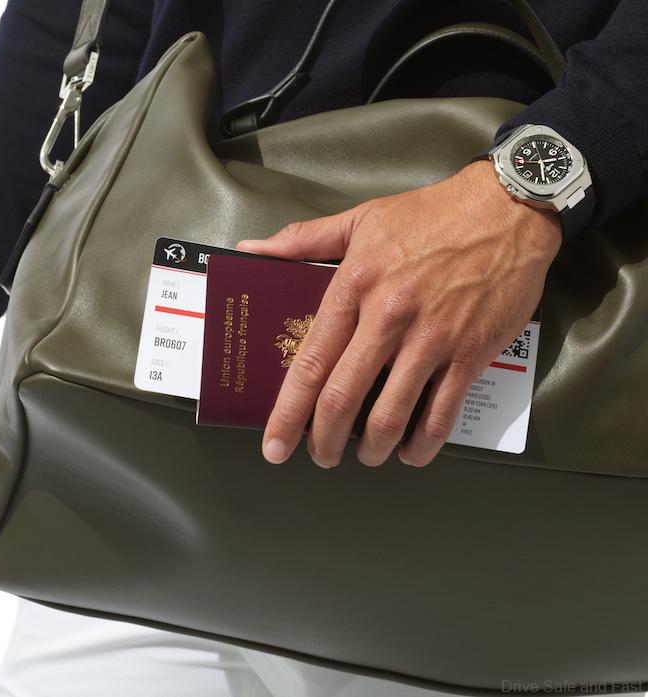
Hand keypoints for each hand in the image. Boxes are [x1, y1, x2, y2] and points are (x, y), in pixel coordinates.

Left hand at [236, 160, 560, 467]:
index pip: (312, 362)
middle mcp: (388, 317)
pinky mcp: (471, 353)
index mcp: (355, 286)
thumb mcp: (360, 219)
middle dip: (324, 440)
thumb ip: (302, 240)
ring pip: (391, 415)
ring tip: (365, 456)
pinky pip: (442, 413)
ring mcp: (432, 339)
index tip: (274, 444)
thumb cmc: (430, 214)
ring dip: (373, 449)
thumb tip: (250, 248)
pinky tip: (411, 452)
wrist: (508, 207)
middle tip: (320, 456)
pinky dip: (423, 443)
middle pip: (343, 397)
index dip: (289, 411)